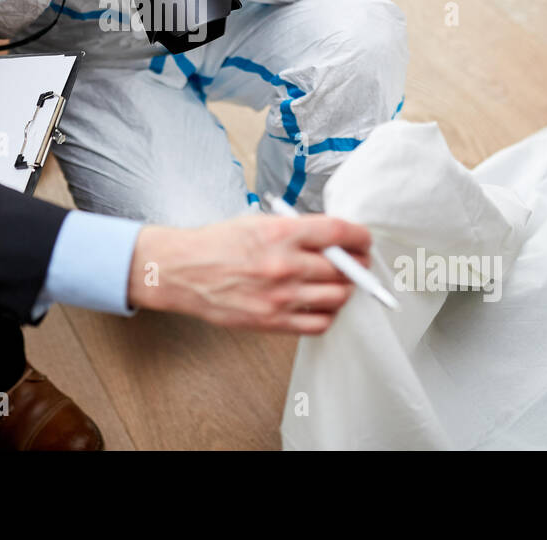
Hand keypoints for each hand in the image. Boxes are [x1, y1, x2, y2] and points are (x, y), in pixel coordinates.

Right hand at [126, 213, 369, 333]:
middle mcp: (284, 264)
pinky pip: (319, 323)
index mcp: (281, 233)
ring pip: (337, 297)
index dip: (360, 236)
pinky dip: (329, 315)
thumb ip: (296, 230)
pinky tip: (322, 305)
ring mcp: (280, 296)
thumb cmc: (217, 244)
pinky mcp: (272, 320)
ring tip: (338, 284)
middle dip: (357, 265)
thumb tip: (334, 239)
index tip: (364, 240)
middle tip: (357, 263)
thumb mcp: (258, 222)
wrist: (182, 271)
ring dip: (345, 290)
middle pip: (344, 267)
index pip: (339, 232)